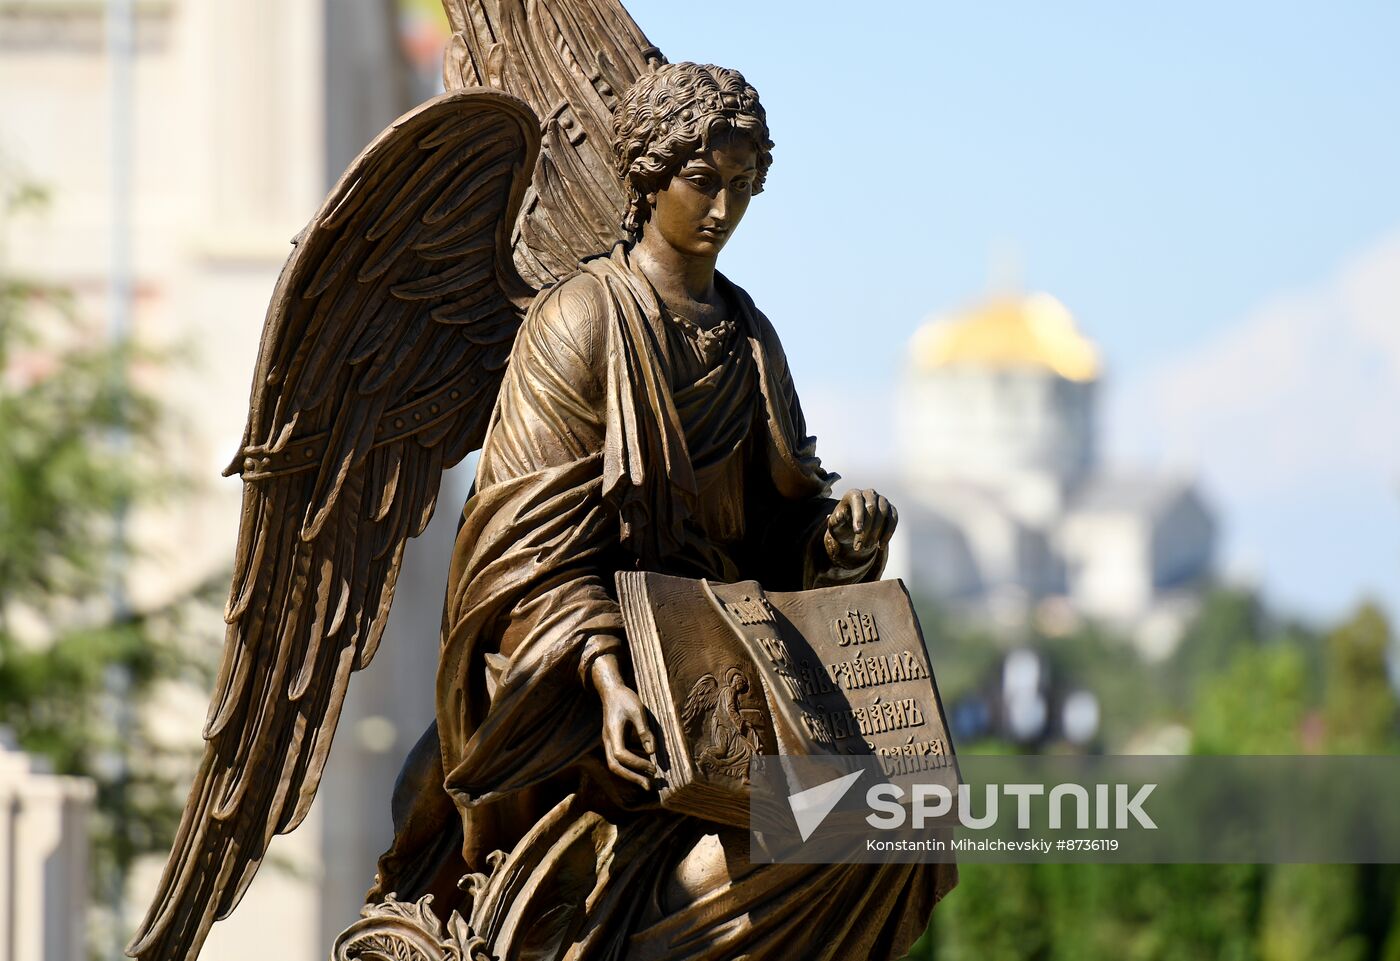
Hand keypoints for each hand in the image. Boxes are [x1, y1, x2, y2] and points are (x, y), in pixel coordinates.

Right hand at [590, 652, 657, 789]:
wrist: (611, 691)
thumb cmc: (625, 698)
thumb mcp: (638, 711)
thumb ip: (644, 731)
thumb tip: (652, 752)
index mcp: (612, 733)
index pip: (621, 755)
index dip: (637, 763)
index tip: (653, 767)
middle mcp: (607, 740)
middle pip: (614, 766)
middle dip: (632, 777)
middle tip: (650, 785)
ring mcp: (608, 742)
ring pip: (615, 765)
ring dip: (631, 775)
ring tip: (649, 781)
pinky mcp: (613, 741)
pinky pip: (618, 760)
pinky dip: (630, 767)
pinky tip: (644, 769)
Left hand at [825, 488, 897, 568]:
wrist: (854, 529)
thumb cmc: (842, 525)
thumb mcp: (835, 525)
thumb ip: (835, 520)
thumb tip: (839, 516)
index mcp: (853, 494)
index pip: (857, 501)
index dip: (858, 516)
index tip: (857, 531)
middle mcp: (869, 493)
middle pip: (871, 508)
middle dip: (866, 529)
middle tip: (859, 546)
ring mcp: (882, 500)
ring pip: (883, 514)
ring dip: (876, 533)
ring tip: (867, 546)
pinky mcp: (891, 510)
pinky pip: (893, 520)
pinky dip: (888, 534)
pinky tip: (881, 546)